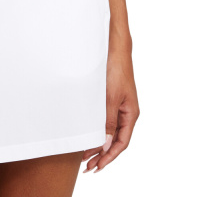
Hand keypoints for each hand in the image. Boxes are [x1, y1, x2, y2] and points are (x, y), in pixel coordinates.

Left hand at [82, 41, 138, 172]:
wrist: (114, 48)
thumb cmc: (115, 69)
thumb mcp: (110, 97)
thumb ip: (108, 121)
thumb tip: (104, 144)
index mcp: (131, 114)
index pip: (121, 142)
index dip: (109, 156)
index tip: (97, 166)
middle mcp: (126, 112)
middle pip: (115, 139)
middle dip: (102, 154)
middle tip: (87, 166)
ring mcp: (119, 105)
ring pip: (109, 131)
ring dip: (98, 143)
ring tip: (85, 155)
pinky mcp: (110, 98)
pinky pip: (105, 120)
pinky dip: (97, 129)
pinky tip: (88, 134)